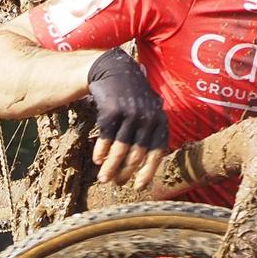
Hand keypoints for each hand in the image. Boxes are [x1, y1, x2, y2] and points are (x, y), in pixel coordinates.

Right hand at [86, 49, 167, 187]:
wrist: (113, 70)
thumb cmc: (131, 96)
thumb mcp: (148, 110)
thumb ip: (150, 132)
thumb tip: (146, 164)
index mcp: (160, 121)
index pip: (156, 153)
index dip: (147, 172)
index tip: (138, 187)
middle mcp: (148, 118)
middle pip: (136, 154)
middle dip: (125, 173)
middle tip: (115, 184)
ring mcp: (130, 113)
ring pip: (120, 149)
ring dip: (110, 167)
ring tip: (103, 179)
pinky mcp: (112, 110)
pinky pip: (106, 137)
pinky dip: (101, 151)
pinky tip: (97, 160)